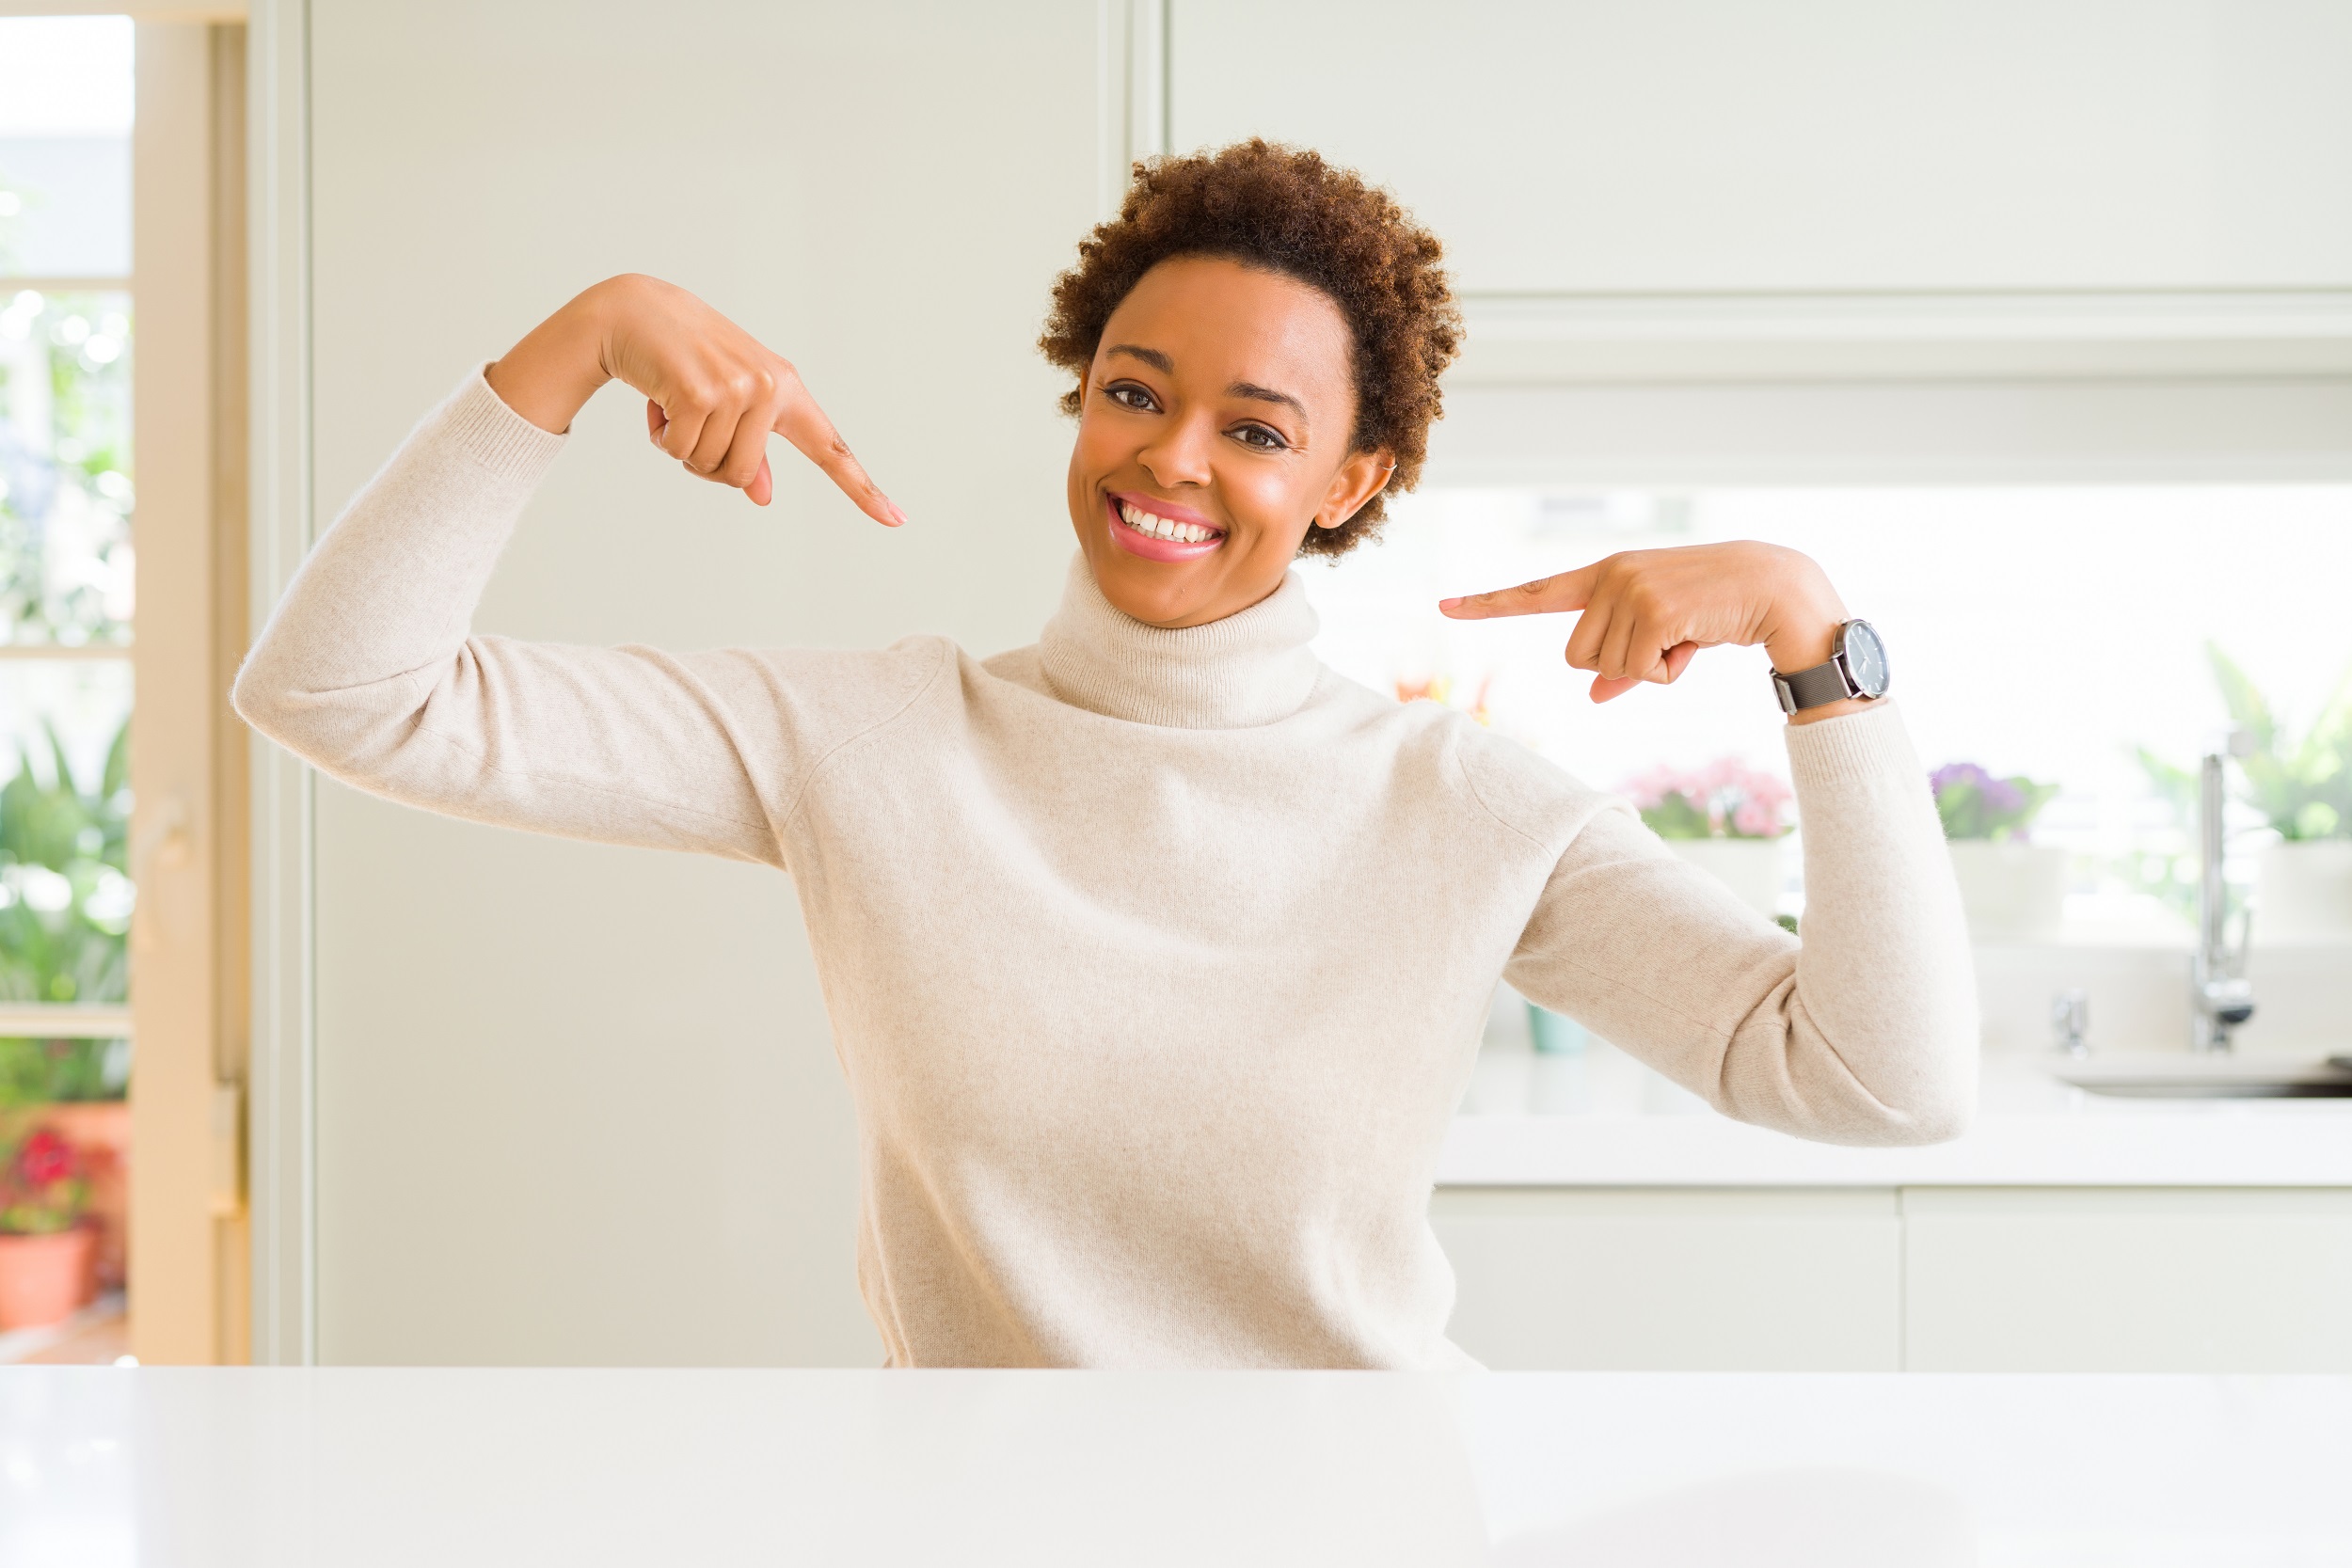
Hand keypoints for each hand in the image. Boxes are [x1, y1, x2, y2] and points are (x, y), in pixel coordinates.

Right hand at [486, 275, 903, 522]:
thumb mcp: (725, 403)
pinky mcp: (702, 393)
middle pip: (740, 476)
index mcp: (786, 389)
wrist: (635, 309)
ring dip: (678, 445)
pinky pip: (679, 452)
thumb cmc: (685, 360)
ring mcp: (739, 388)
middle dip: (703, 461)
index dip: (863, 489)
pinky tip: (655, 398)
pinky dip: (659, 436)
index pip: (832, 448)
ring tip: (671, 401)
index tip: (897, 520)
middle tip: (686, 418)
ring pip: (708, 467)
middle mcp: (771, 386)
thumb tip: (762, 496)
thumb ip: (749, 450)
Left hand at [1438, 541, 1853, 713]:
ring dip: (1650, 668)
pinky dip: (1668, 672)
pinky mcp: (1652, 608)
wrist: (1774, 588)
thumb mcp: (1663, 635)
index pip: (1536, 592)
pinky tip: (1696, 640)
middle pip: (1576, 658)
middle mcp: (1610, 575)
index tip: (1443, 604)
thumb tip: (1593, 695)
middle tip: (1668, 643)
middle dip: (1621, 666)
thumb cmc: (1716, 611)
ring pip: (1606, 668)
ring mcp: (1629, 589)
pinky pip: (1638, 672)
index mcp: (1606, 575)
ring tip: (1687, 636)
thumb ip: (1622, 663)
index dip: (1489, 603)